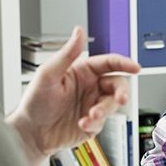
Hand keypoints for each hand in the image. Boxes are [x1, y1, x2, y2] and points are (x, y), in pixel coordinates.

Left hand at [8, 26, 140, 165]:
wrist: (31, 134)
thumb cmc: (34, 103)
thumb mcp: (48, 74)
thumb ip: (67, 53)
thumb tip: (79, 31)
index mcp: (82, 71)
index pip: (108, 63)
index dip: (124, 63)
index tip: (135, 67)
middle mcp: (90, 87)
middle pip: (117, 85)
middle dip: (121, 92)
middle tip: (120, 99)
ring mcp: (92, 105)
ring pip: (112, 105)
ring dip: (103, 111)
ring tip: (89, 117)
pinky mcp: (93, 124)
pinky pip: (103, 123)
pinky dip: (94, 124)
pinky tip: (81, 124)